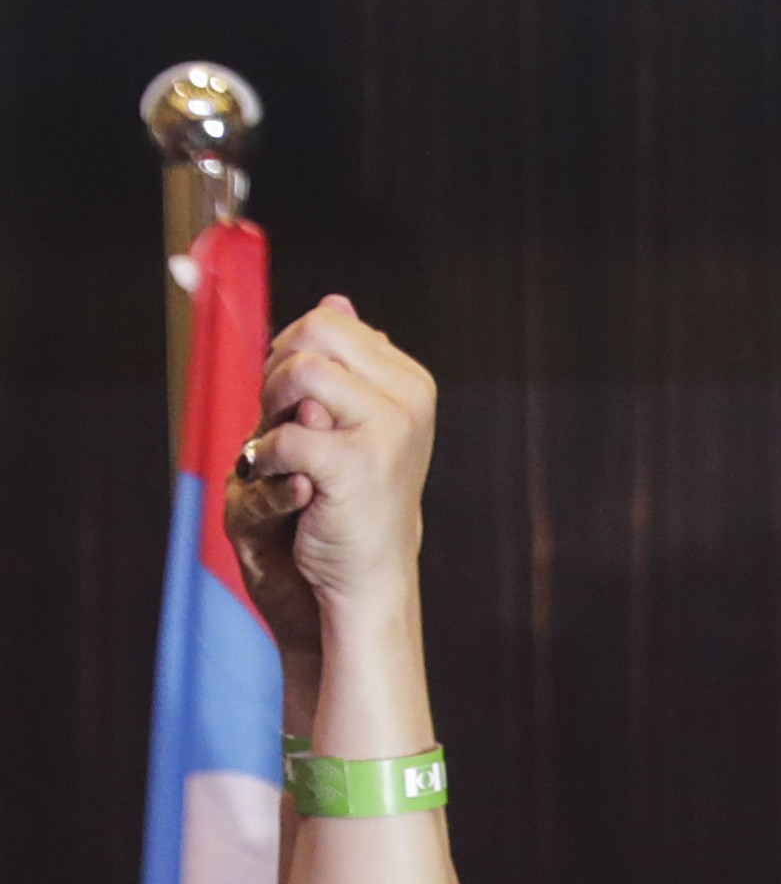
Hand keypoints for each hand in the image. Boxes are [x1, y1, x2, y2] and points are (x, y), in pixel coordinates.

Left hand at [224, 297, 437, 662]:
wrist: (363, 584)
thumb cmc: (346, 505)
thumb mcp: (345, 420)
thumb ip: (341, 362)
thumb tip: (339, 299)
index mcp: (411, 383)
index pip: (330, 321)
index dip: (291, 353)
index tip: (293, 402)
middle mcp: (410, 400)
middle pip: (313, 332)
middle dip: (277, 372)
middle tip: (281, 423)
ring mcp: (391, 431)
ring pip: (299, 372)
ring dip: (270, 411)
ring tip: (282, 451)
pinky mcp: (358, 466)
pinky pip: (284, 432)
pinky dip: (266, 459)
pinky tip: (282, 485)